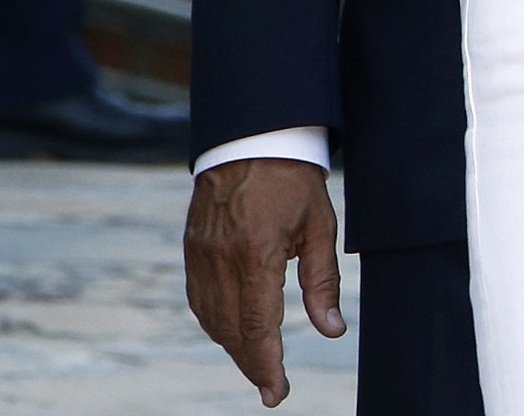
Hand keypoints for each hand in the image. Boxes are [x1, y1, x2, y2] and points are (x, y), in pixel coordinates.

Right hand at [184, 159, 346, 406]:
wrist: (249, 134)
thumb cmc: (291, 177)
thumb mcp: (320, 225)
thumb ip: (323, 281)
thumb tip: (332, 330)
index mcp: (256, 253)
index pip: (259, 327)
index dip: (268, 366)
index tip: (278, 393)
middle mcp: (222, 258)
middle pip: (232, 332)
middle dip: (252, 365)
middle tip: (271, 386)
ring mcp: (201, 253)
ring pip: (211, 319)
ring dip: (233, 346)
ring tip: (257, 361)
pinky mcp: (192, 246)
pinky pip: (198, 298)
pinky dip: (214, 322)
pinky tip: (232, 330)